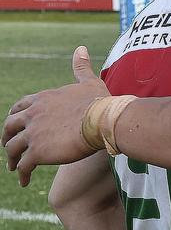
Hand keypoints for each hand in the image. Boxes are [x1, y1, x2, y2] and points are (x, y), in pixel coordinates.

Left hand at [2, 46, 108, 186]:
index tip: (15, 126)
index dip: (15, 118)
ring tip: (15, 169)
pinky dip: (21, 174)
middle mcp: (32, 115)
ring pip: (13, 148)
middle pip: (9, 127)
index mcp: (42, 99)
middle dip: (7, 138)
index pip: (19, 107)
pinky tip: (24, 181)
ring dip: (12, 159)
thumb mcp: (88, 81)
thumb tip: (81, 48)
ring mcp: (33, 134)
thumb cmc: (99, 102)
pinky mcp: (37, 152)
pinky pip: (23, 166)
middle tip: (9, 148)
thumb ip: (80, 66)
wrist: (102, 120)